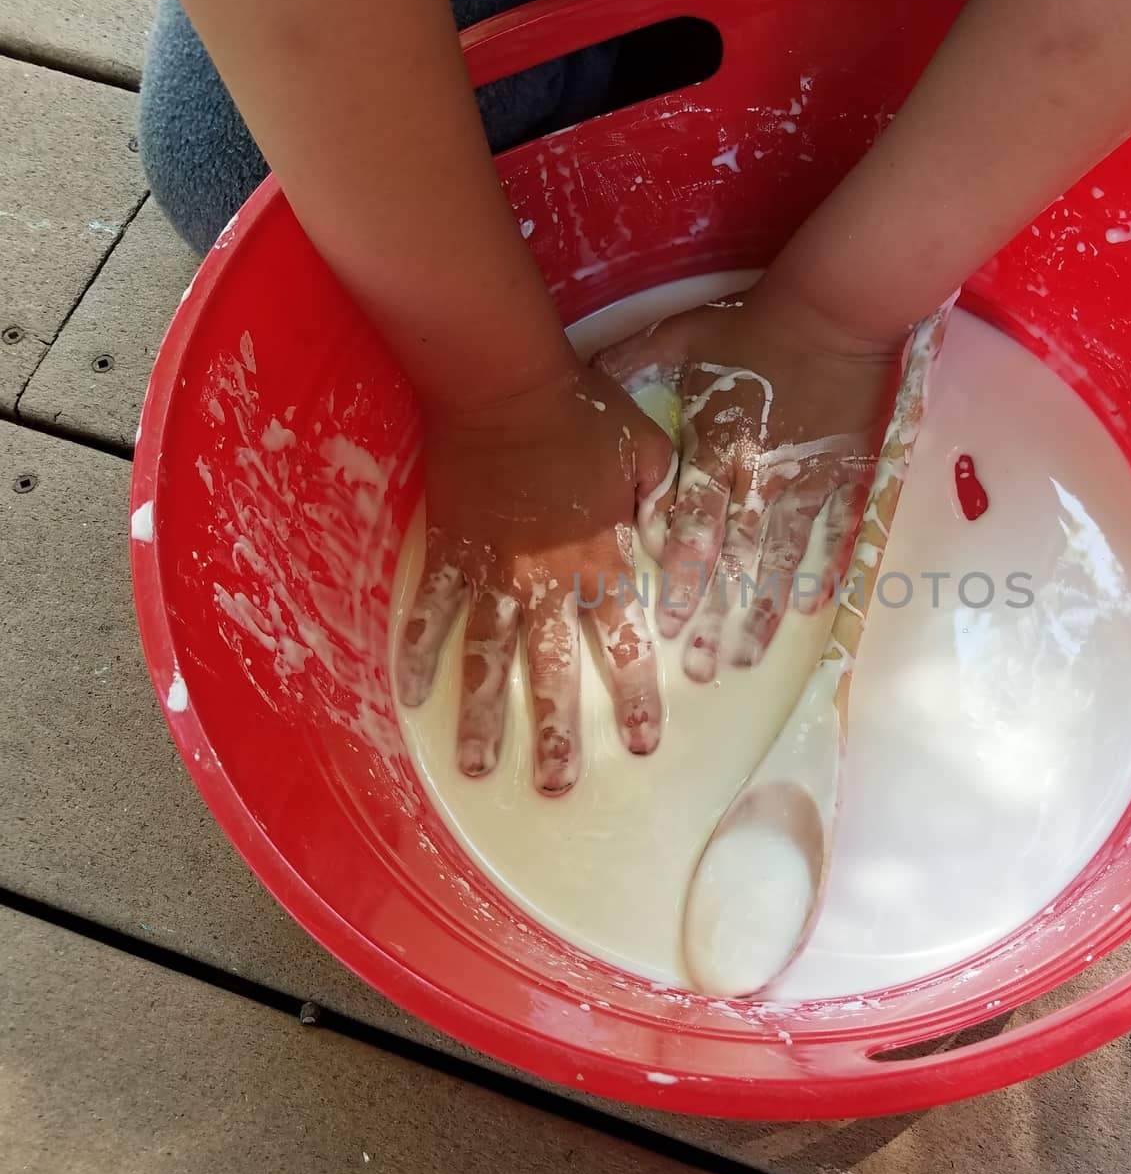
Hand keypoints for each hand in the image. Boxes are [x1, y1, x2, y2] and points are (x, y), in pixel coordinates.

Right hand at [395, 364, 673, 794]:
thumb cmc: (581, 414)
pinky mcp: (450, 553)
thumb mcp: (648, 453)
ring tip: (478, 768)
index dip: (636, 696)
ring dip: (483, 716)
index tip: (645, 743)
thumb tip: (678, 553)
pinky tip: (407, 697)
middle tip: (558, 788)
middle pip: (554, 670)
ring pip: (487, 658)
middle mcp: (547, 582)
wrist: (504, 385)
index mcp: (601, 560)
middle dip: (558, 733)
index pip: (626, 643)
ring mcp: (492, 573)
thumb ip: (666, 507)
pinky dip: (417, 653)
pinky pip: (429, 611)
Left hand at [594, 285, 901, 679]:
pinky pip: (832, 532)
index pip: (692, 525)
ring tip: (750, 655)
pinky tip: (809, 607)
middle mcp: (757, 476)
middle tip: (700, 668)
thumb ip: (632, 362)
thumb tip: (586, 379)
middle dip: (716, 616)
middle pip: (732, 559)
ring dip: (763, 610)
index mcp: (715, 448)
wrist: (832, 311)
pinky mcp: (844, 476)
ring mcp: (804, 481)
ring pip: (779, 558)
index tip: (666, 624)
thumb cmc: (752, 324)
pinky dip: (821, 570)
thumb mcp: (680, 334)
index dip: (680, 577)